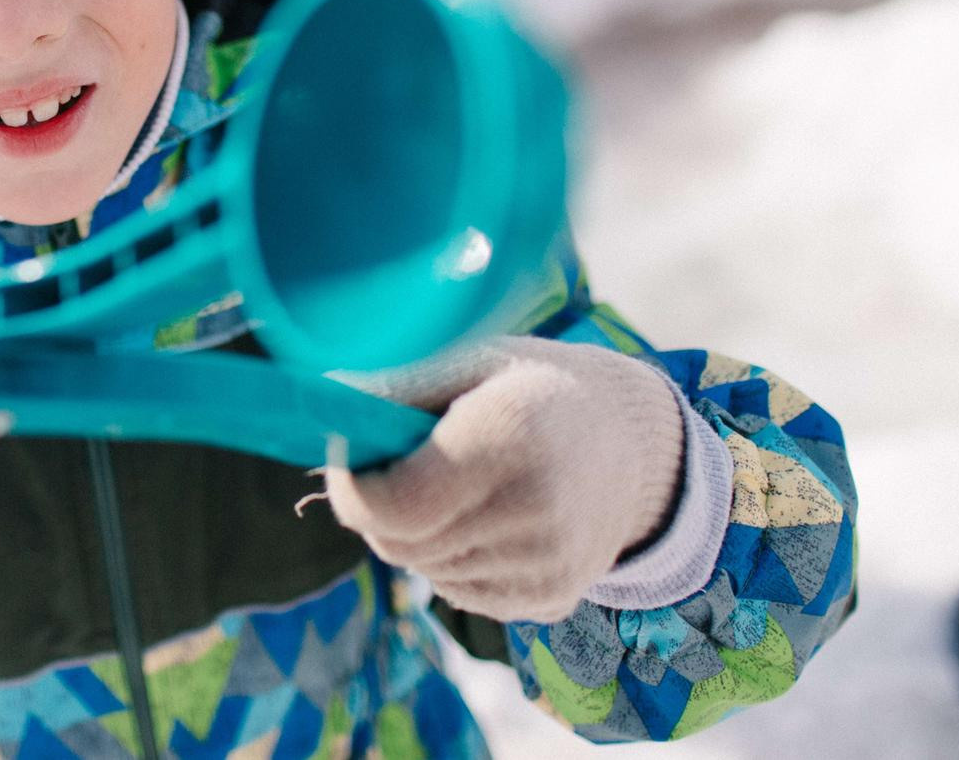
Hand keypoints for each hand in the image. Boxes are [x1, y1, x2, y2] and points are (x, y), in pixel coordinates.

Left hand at [324, 337, 683, 622]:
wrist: (633, 443)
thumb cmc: (535, 387)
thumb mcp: (473, 359)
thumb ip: (399, 385)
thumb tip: (325, 404)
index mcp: (508, 441)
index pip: (395, 506)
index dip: (352, 489)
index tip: (344, 457)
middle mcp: (533, 512)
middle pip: (401, 544)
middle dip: (375, 510)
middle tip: (388, 467)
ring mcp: (546, 565)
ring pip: (425, 570)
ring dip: (413, 534)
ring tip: (446, 485)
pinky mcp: (550, 599)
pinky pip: (459, 592)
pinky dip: (448, 558)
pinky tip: (479, 515)